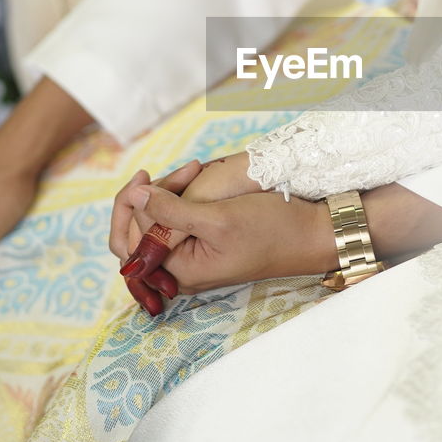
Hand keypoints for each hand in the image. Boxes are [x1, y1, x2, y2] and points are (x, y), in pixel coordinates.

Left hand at [128, 187, 336, 294]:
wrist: (310, 235)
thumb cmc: (271, 230)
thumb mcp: (219, 218)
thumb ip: (171, 211)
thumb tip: (136, 197)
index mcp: (179, 272)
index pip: (131, 239)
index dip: (135, 204)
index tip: (154, 175)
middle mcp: (180, 270)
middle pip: (139, 231)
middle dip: (152, 195)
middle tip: (184, 169)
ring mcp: (191, 257)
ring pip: (157, 222)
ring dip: (167, 192)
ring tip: (194, 169)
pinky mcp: (202, 244)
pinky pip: (174, 221)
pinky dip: (179, 197)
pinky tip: (195, 178)